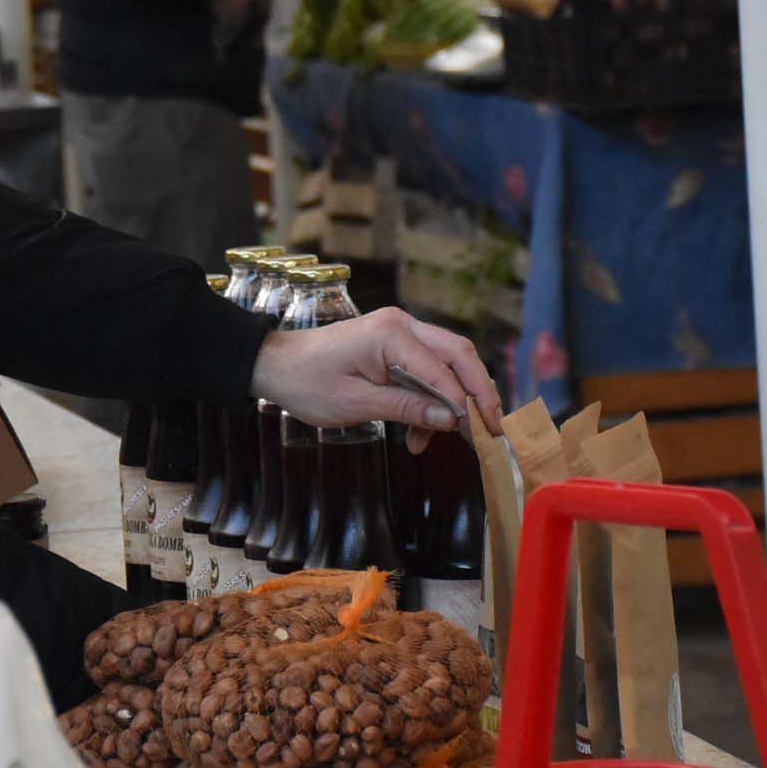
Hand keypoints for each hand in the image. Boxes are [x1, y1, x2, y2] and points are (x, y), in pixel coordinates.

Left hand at [249, 306, 500, 449]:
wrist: (274, 366)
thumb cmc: (306, 382)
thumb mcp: (356, 404)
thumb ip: (406, 408)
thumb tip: (450, 420)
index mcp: (392, 335)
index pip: (445, 370)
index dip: (467, 404)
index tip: (484, 434)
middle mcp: (402, 326)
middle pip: (459, 356)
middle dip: (478, 394)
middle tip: (492, 429)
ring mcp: (399, 333)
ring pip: (447, 364)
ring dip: (453, 402)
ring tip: (453, 441)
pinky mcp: (393, 346)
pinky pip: (426, 371)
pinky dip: (429, 402)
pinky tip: (419, 436)